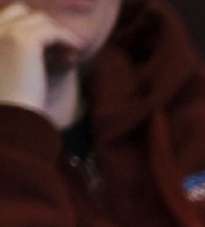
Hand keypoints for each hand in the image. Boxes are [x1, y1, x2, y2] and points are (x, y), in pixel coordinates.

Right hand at [0, 2, 79, 122]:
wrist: (7, 116)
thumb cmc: (8, 105)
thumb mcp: (7, 74)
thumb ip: (14, 57)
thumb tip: (35, 53)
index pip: (6, 16)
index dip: (28, 26)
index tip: (48, 42)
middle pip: (21, 11)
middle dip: (43, 23)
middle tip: (61, 41)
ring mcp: (4, 32)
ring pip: (39, 19)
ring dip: (58, 32)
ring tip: (72, 48)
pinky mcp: (23, 40)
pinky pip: (52, 30)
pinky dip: (66, 38)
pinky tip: (76, 51)